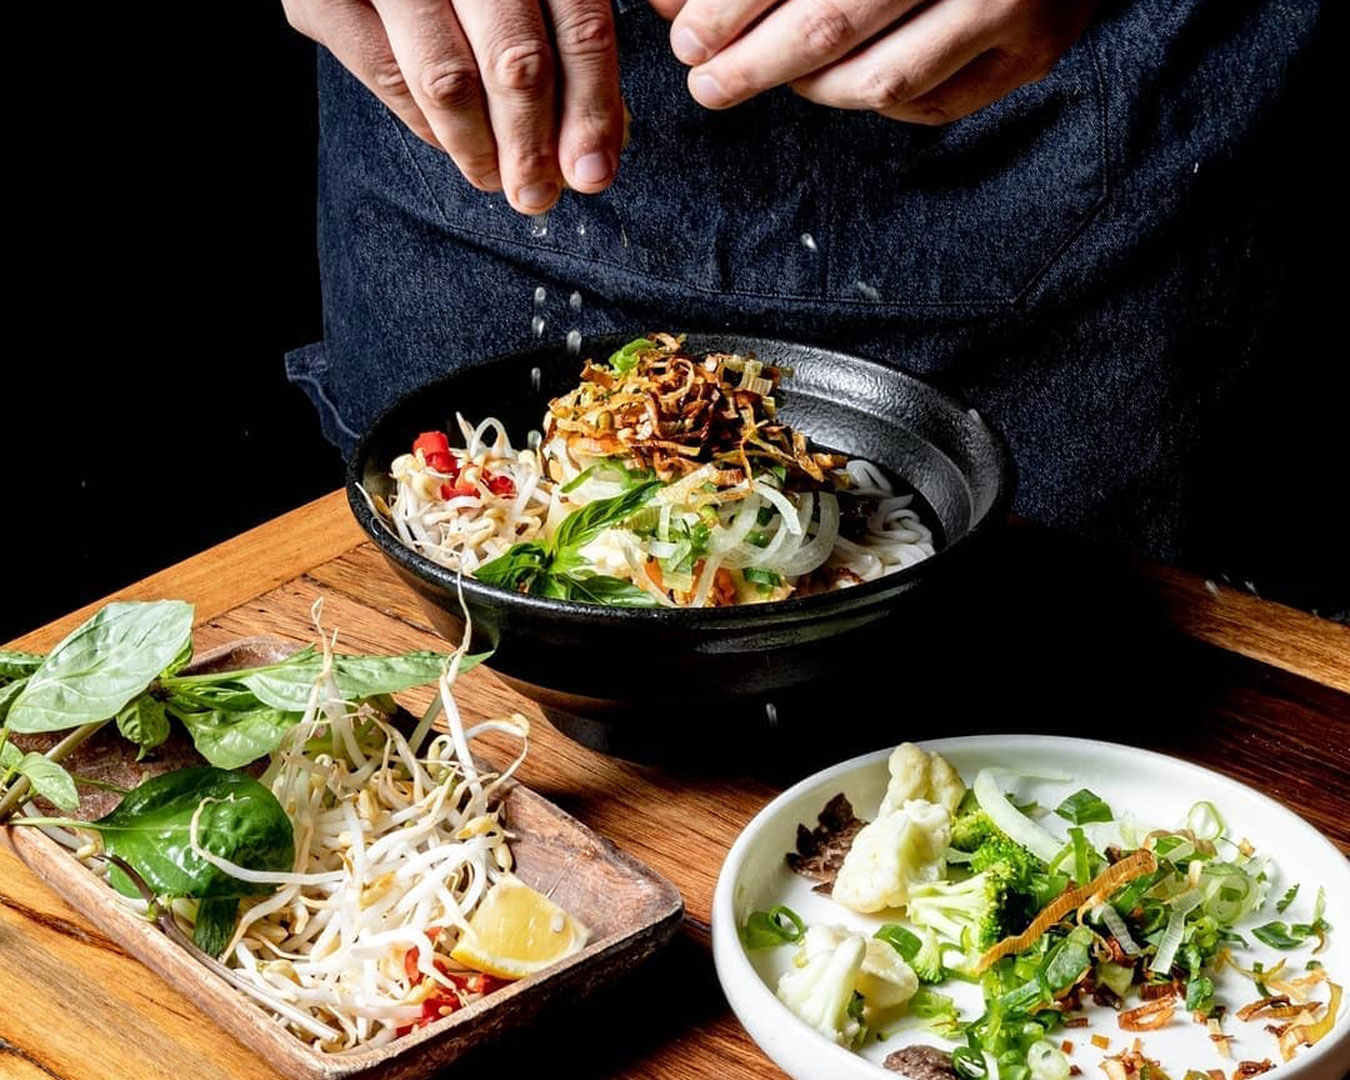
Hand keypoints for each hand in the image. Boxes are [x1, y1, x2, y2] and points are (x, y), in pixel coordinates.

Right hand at [283, 0, 624, 211]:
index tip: (593, 171)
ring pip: (447, 79)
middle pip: (517, 61)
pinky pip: (384, 74)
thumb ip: (578, 22)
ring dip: (478, 146)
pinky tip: (448, 143)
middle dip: (532, 144)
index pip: (580, 26)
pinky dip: (422, 122)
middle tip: (537, 194)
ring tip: (494, 179)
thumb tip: (610, 128)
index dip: (592, 108)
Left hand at [652, 0, 1095, 124]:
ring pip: (880, 78)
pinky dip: (868, 98)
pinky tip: (832, 84)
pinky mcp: (1033, 54)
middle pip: (835, 18)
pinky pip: (927, 103)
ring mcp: (1013, 2)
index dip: (736, 2)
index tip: (686, 33)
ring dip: (806, 90)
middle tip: (707, 80)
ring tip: (763, 80)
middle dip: (755, 59)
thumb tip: (673, 4)